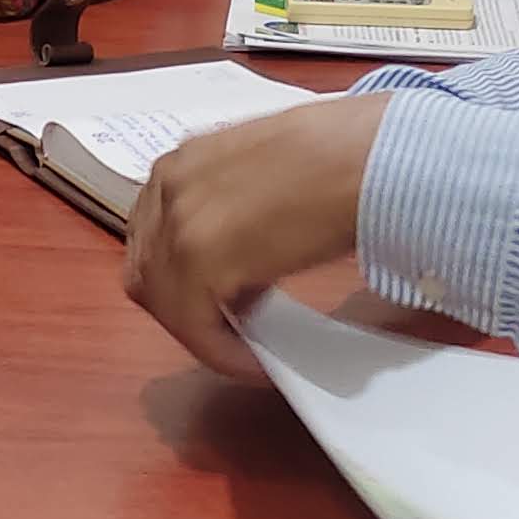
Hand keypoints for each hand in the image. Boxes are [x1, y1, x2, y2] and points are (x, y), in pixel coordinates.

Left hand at [121, 93, 392, 382]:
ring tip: (247, 343)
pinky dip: (219, 352)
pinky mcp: (195, 261)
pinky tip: (257, 362)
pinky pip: (192, 327)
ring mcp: (176, 222)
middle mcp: (168, 185)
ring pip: (162, 301)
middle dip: (182, 303)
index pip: (155, 234)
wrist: (369, 157)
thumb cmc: (342, 155)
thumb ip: (237, 208)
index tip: (220, 299)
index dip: (181, 273)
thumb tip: (242, 252)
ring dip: (201, 329)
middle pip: (148, 268)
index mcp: (183, 160)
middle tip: (230, 322)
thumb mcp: (266, 175)